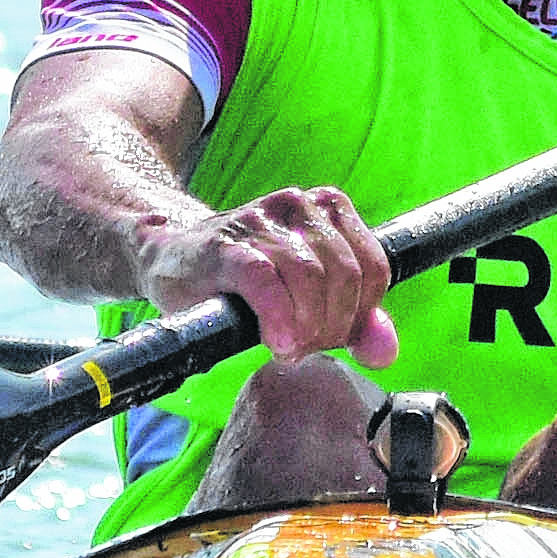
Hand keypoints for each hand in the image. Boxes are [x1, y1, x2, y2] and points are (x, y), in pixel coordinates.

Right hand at [139, 184, 396, 364]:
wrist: (170, 257)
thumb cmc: (244, 281)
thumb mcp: (308, 299)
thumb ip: (352, 323)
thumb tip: (385, 351)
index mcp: (328, 210)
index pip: (373, 267)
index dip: (361, 314)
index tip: (333, 337)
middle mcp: (298, 206)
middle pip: (344, 276)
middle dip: (331, 326)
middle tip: (304, 348)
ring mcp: (260, 221)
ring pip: (308, 277)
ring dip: (304, 326)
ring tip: (287, 348)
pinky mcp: (224, 246)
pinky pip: (265, 280)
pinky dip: (278, 317)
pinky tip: (278, 340)